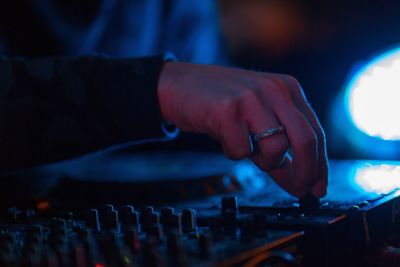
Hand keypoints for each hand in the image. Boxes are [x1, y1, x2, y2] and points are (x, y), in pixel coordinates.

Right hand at [157, 62, 327, 196]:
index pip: (315, 132)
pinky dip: (234, 153)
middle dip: (306, 173)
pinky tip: (225, 138)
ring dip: (263, 161)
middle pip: (306, 141)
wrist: (178, 85)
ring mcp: (251, 98)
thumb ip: (279, 142)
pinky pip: (241, 150)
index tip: (317, 187)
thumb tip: (297, 179)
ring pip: (276, 147)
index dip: (320, 165)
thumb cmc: (219, 102)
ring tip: (247, 149)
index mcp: (287, 89)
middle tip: (299, 190)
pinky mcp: (228, 109)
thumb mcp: (257, 115)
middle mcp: (274, 90)